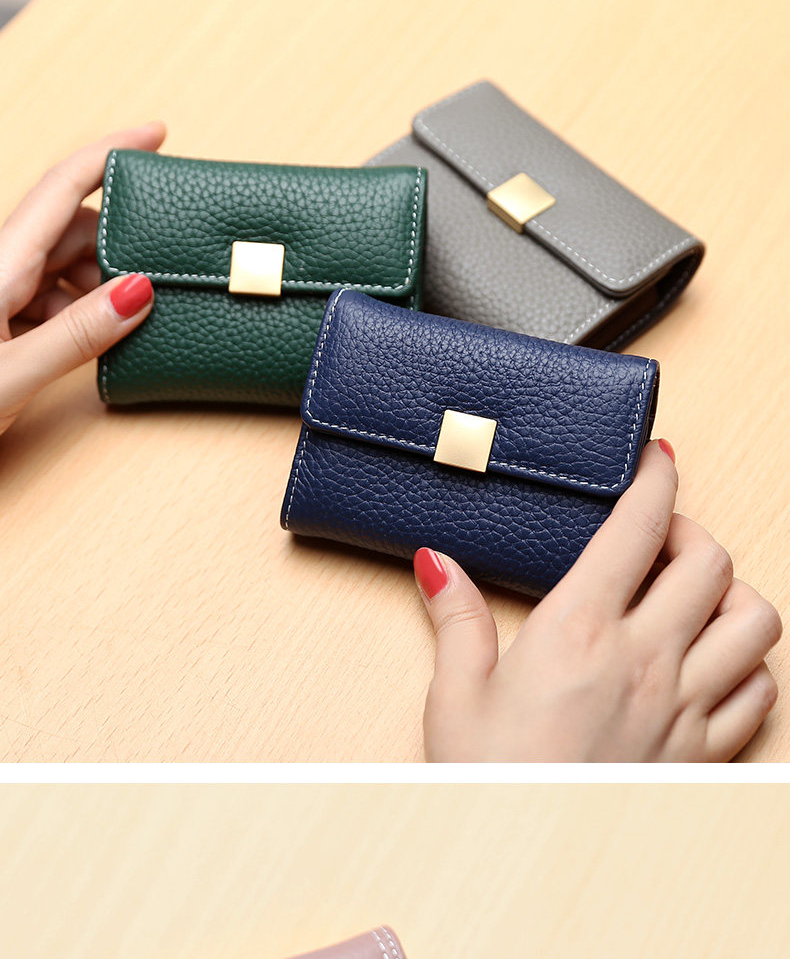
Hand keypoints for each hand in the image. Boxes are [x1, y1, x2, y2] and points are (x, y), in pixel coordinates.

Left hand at [0, 124, 165, 436]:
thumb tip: (139, 293)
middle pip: (72, 231)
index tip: (156, 135)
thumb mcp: (12, 375)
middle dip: (121, 248)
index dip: (112, 154)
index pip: (64, 187)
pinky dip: (80, 312)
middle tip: (161, 279)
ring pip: (64, 267)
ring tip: (127, 325)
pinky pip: (51, 298)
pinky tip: (94, 342)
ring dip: (101, 288)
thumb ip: (78, 335)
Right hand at [414, 440, 781, 760]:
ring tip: (690, 599)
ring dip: (731, 595)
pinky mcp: (701, 752)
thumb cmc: (489, 780)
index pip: (638, 526)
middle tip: (658, 540)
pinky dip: (747, 664)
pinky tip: (708, 665)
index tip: (656, 456)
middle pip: (712, 561)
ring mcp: (683, 707)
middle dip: (692, 532)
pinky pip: (758, 692)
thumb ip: (457, 618)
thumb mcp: (456, 694)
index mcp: (579, 630)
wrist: (525, 869)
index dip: (654, 477)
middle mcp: (645, 659)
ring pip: (755, 622)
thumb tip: (438, 561)